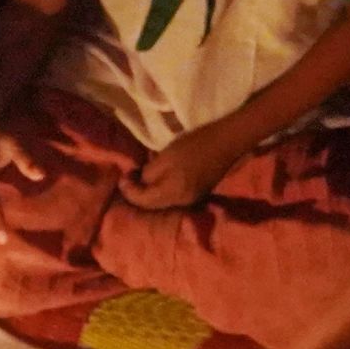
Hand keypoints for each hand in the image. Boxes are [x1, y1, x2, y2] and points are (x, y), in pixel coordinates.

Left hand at [120, 125, 240, 212]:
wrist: (227, 142)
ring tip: (139, 181)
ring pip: (162, 203)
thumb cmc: (195, 145)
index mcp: (173, 193)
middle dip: (137, 195)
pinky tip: (157, 183)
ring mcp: (191, 199)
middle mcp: (182, 202)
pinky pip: (173, 198)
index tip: (122, 177)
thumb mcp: (167, 156)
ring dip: (148, 195)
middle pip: (152, 206)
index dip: (129, 191)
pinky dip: (161, 193)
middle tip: (127, 179)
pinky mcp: (197, 194)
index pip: (143, 200)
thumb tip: (139, 182)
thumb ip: (150, 172)